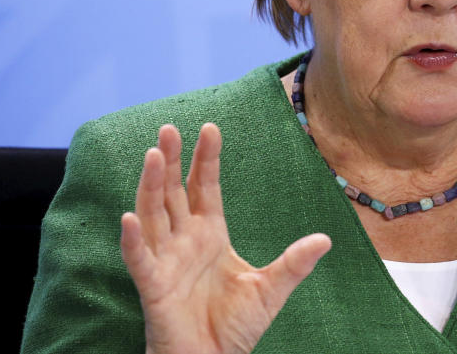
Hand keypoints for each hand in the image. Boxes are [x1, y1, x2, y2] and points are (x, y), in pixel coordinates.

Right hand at [120, 123, 331, 353]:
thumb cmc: (233, 328)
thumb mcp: (270, 290)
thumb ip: (294, 263)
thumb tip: (325, 239)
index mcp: (210, 235)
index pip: (205, 187)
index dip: (206, 158)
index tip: (210, 128)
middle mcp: (184, 241)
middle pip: (174, 191)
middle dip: (173, 160)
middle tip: (170, 127)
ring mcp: (166, 261)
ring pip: (154, 214)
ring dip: (151, 185)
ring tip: (153, 154)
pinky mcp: (153, 287)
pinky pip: (140, 260)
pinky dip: (133, 240)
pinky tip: (130, 217)